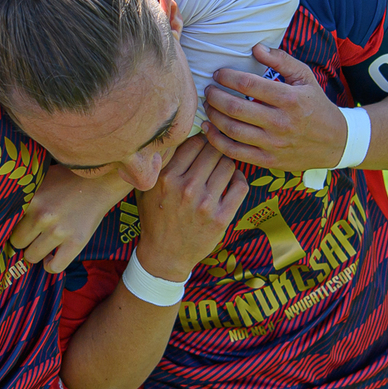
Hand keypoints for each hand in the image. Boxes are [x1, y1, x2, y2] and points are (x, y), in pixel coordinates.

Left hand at [11, 164, 131, 272]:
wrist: (101, 181)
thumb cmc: (68, 179)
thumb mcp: (41, 180)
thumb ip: (24, 196)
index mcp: (31, 199)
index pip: (7, 224)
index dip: (10, 227)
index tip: (14, 229)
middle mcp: (43, 216)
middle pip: (17, 242)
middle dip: (22, 241)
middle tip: (30, 236)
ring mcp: (59, 231)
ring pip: (32, 256)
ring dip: (35, 253)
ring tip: (42, 245)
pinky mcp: (76, 243)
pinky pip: (54, 267)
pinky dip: (50, 265)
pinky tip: (52, 257)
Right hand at [133, 135, 246, 281]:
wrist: (164, 255)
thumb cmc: (155, 218)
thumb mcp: (147, 188)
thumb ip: (158, 163)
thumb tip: (174, 134)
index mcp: (166, 177)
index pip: (193, 142)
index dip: (201, 138)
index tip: (204, 140)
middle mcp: (186, 188)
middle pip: (212, 150)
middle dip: (215, 148)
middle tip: (215, 153)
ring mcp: (205, 204)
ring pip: (227, 165)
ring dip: (227, 163)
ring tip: (222, 168)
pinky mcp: (221, 218)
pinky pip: (240, 186)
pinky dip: (239, 179)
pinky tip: (233, 181)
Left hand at [201, 43, 345, 170]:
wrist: (336, 142)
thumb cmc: (316, 105)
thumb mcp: (305, 77)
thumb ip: (281, 60)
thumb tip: (255, 47)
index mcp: (290, 99)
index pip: (249, 84)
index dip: (227, 77)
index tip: (218, 74)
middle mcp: (281, 122)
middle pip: (235, 108)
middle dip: (215, 96)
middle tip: (208, 89)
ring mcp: (274, 144)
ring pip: (232, 130)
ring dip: (213, 116)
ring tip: (208, 105)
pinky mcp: (268, 160)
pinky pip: (235, 152)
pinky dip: (217, 141)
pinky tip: (209, 129)